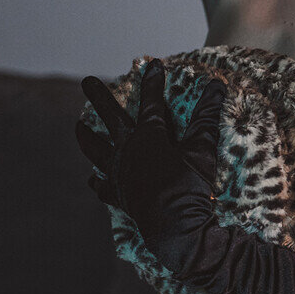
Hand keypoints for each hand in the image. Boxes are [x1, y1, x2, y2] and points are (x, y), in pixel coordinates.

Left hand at [75, 58, 226, 235]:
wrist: (175, 229)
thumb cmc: (190, 187)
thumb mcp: (202, 149)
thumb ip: (207, 115)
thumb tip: (216, 85)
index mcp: (148, 137)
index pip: (151, 102)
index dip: (153, 82)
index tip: (153, 64)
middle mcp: (128, 151)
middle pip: (109, 118)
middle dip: (99, 97)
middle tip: (86, 81)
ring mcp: (119, 174)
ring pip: (96, 150)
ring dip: (86, 136)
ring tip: (78, 125)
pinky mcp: (119, 196)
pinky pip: (102, 186)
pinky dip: (97, 181)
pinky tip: (92, 178)